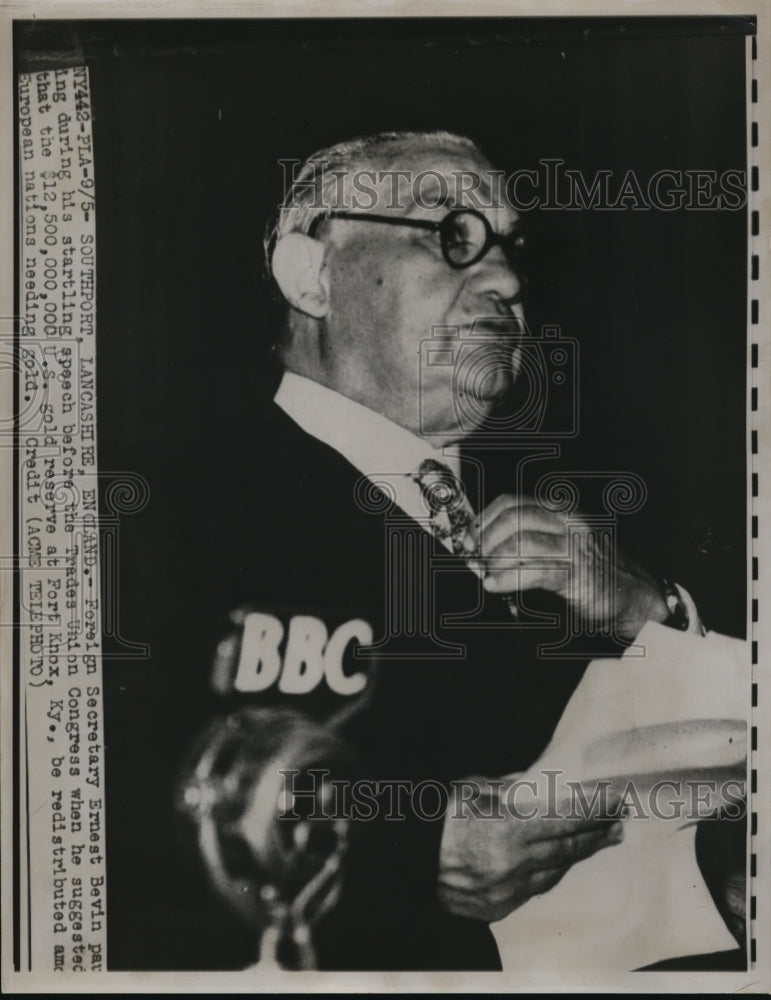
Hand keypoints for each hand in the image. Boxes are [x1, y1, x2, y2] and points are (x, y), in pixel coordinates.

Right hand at [437, 776, 623, 922]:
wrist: (404, 867)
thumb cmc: (434, 820)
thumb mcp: (471, 789)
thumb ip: (510, 788)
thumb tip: (542, 783)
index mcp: (506, 830)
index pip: (565, 818)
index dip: (593, 808)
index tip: (614, 798)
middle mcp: (513, 864)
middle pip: (569, 846)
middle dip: (597, 830)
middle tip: (620, 817)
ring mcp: (508, 890)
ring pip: (558, 869)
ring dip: (582, 851)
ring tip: (604, 836)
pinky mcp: (500, 907)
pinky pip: (538, 887)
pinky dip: (555, 870)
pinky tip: (567, 859)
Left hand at [464, 493, 668, 639]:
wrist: (635, 596)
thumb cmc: (595, 572)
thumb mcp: (562, 544)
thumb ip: (531, 539)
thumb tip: (485, 547)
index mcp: (562, 510)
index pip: (512, 502)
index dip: (484, 519)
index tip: (469, 537)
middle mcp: (569, 521)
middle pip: (513, 518)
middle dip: (486, 539)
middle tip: (475, 559)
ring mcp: (575, 545)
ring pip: (520, 541)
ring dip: (494, 559)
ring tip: (486, 574)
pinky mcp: (577, 573)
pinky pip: (533, 570)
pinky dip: (507, 577)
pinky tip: (495, 585)